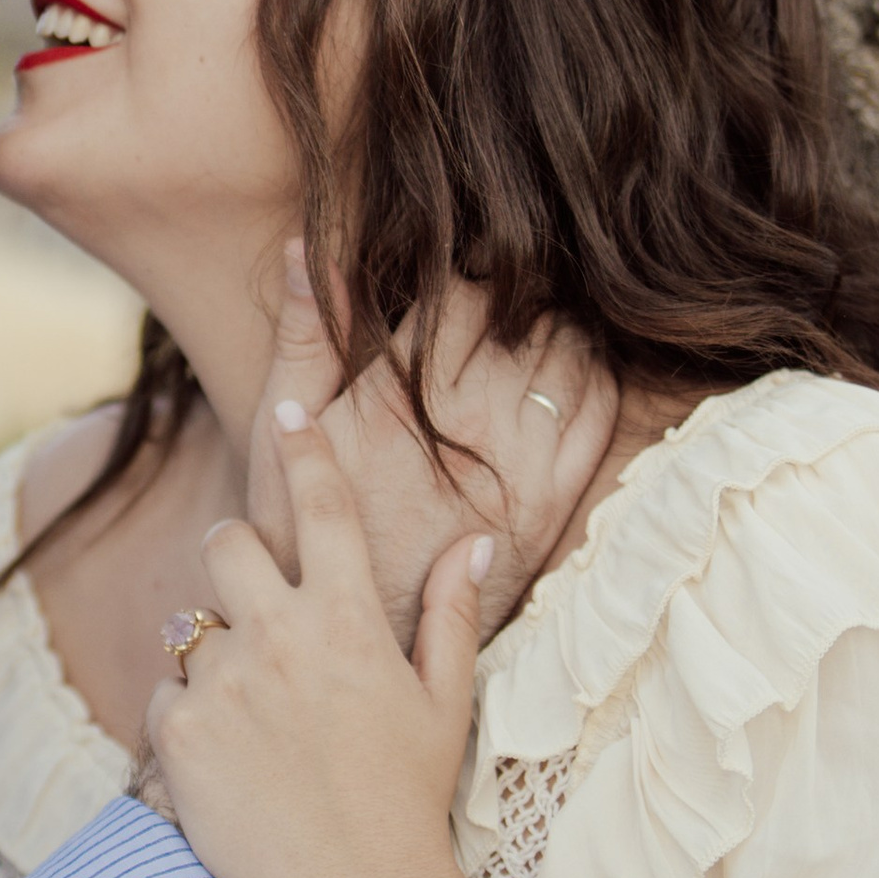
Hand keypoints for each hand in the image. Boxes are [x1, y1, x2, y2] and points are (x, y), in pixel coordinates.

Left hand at [147, 404, 487, 877]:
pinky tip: (230, 762)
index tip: (287, 409)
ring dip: (217, 659)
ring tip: (259, 723)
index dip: (304, 447)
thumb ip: (448, 613)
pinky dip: (189, 719)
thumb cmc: (407, 799)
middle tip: (256, 605)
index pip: (323, 506)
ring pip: (193, 630)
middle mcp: (281, 637)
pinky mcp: (179, 734)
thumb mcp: (443, 703)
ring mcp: (225, 684)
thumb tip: (472, 539)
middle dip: (235, 559)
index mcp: (348, 620)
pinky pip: (166, 696)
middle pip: (226, 543)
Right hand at [245, 245, 618, 643]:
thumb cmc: (302, 526)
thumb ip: (306, 335)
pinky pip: (594, 420)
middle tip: (511, 290)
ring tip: (540, 323)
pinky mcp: (549, 508)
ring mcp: (515, 466)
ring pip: (566, 358)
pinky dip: (595, 379)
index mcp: (398, 395)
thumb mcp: (283, 425)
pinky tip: (576, 369)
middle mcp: (465, 422)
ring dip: (560, 328)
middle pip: (521, 317)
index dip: (467, 274)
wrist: (352, 633)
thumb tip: (304, 244)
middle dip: (520, 294)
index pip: (461, 292)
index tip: (461, 277)